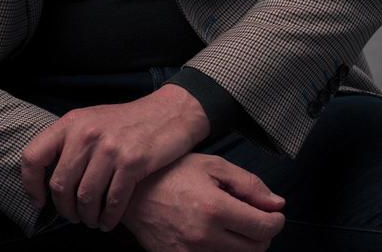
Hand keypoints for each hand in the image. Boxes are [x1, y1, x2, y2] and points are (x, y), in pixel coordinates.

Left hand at [21, 84, 209, 228]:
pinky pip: (112, 202)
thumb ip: (70, 143)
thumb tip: (48, 180)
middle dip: (65, 209)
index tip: (39, 201)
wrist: (168, 113)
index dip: (30, 185)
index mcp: (71, 123)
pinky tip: (109, 220)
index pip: (33, 156)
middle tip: (75, 216)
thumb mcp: (92, 121)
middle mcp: (86, 133)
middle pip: (59, 185)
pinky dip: (108, 218)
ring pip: (85, 198)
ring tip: (93, 220)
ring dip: (87, 217)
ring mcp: (109, 147)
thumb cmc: (126, 122)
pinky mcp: (132, 161)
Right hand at [120, 151, 285, 250]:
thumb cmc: (173, 173)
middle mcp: (206, 238)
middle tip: (251, 216)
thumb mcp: (212, 166)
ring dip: (243, 244)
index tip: (273, 213)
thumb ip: (248, 184)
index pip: (264, 228)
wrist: (133, 191)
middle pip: (256, 250)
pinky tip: (216, 235)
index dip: (275, 220)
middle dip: (261, 233)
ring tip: (232, 224)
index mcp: (215, 209)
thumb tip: (277, 204)